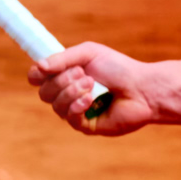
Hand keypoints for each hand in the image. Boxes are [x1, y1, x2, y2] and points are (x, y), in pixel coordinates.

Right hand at [28, 43, 161, 134]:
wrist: (143, 88)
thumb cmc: (119, 69)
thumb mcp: (89, 53)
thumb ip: (63, 58)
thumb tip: (39, 66)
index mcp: (65, 76)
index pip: (37, 78)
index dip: (36, 74)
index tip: (46, 68)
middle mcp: (67, 94)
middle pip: (44, 93)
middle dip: (61, 81)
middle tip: (82, 73)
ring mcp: (76, 111)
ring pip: (56, 106)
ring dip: (71, 92)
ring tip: (91, 84)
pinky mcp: (86, 126)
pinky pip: (70, 118)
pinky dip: (77, 106)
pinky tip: (90, 100)